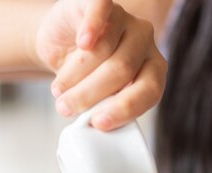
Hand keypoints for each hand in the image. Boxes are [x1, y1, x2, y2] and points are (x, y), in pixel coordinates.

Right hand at [36, 0, 166, 129]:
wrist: (61, 45)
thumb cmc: (85, 76)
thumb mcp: (100, 97)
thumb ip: (106, 107)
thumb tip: (95, 123)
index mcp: (153, 70)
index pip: (150, 90)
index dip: (124, 108)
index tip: (98, 122)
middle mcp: (144, 43)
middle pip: (123, 70)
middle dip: (90, 94)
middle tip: (66, 108)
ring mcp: (125, 19)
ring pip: (104, 49)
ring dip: (75, 76)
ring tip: (59, 90)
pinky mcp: (102, 3)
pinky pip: (101, 10)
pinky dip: (92, 27)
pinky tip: (82, 42)